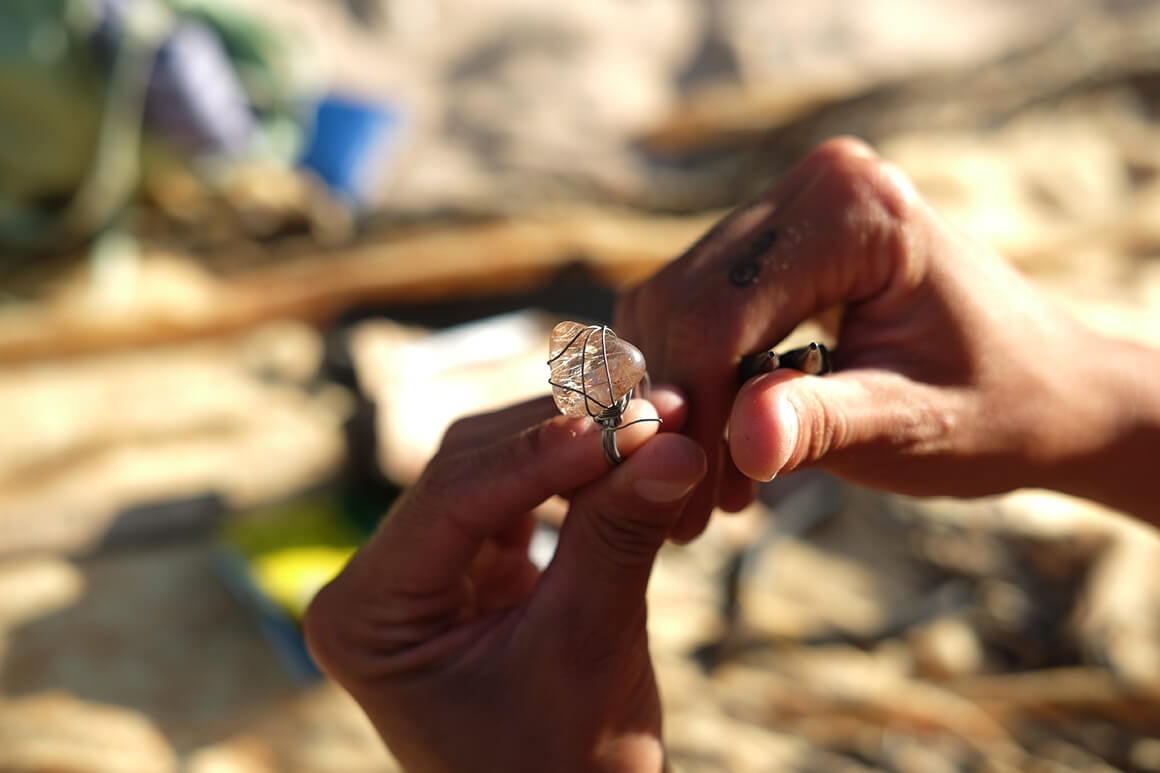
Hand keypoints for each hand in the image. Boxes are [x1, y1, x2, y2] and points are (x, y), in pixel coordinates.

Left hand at [304, 393, 705, 772]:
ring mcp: (425, 569)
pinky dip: (582, 477)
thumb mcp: (587, 650)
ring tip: (660, 422)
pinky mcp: (473, 566)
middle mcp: (380, 580)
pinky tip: (634, 455)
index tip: (629, 421)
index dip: (542, 453)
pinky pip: (526, 496)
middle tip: (658, 406)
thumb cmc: (562, 770)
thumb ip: (618, 537)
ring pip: (501, 468)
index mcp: (364, 614)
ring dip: (580, 444)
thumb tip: (674, 445)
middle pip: (470, 467)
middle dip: (568, 435)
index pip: (450, 499)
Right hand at [617, 137, 1158, 539]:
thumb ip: (822, 425)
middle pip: (685, 300)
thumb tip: (740, 443)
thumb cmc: (998, 409)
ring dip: (680, 394)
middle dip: (681, 407)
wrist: (1049, 389)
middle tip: (693, 504)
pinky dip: (695, 373)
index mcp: (858, 210)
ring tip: (718, 479)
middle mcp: (818, 183)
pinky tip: (728, 435)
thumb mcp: (912, 425)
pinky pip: (697, 302)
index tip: (693, 500)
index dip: (694, 409)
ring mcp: (796, 204)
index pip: (722, 310)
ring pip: (675, 302)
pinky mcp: (782, 236)